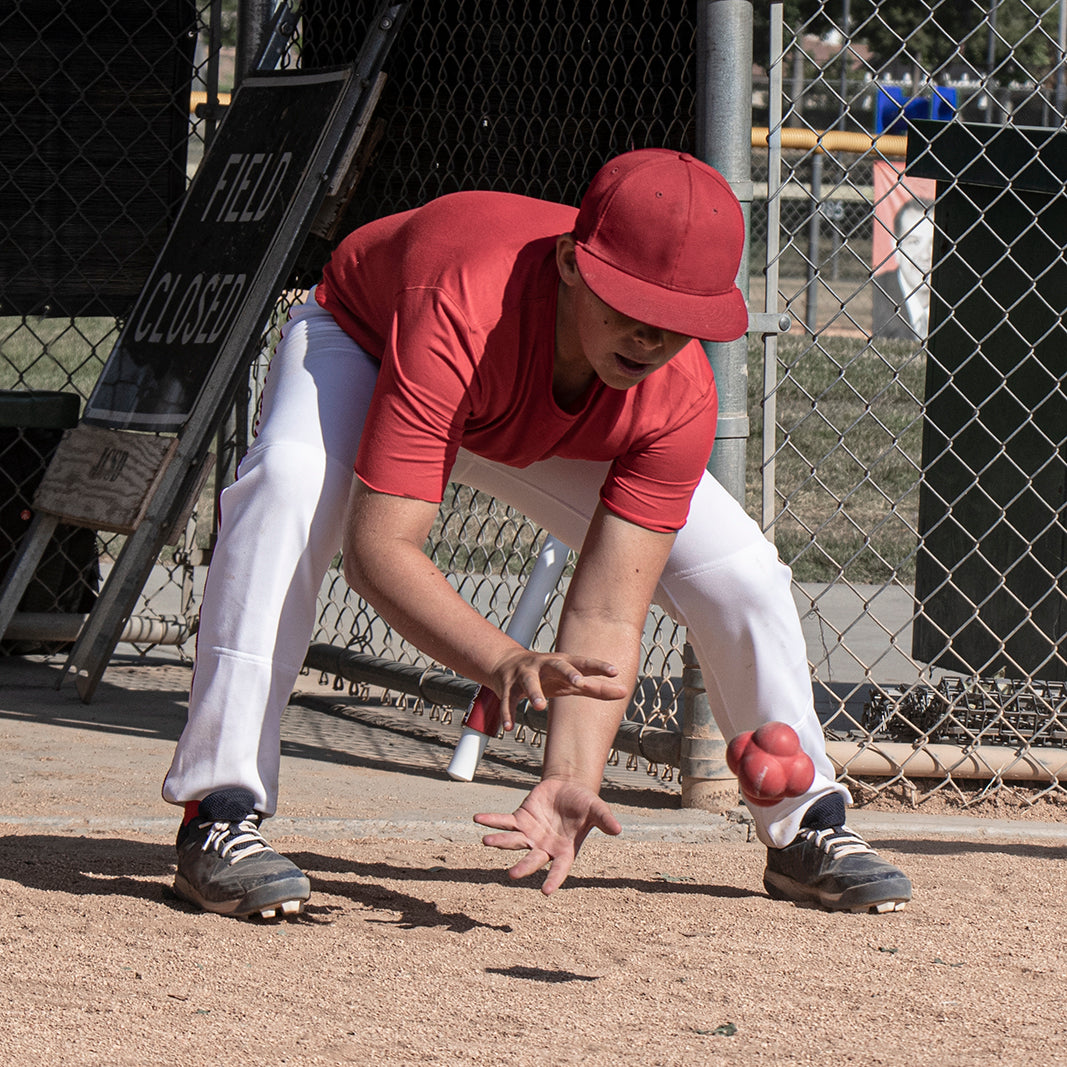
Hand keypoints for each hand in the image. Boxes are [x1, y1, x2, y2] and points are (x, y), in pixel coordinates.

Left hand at [473, 778, 621, 893]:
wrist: (569, 787)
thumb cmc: (585, 803)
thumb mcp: (597, 810)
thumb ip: (605, 820)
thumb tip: (618, 830)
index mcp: (564, 851)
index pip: (559, 870)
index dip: (553, 880)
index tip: (546, 891)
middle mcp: (544, 848)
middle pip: (531, 860)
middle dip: (522, 867)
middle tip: (511, 875)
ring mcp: (530, 835)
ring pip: (513, 841)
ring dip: (500, 841)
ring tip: (486, 841)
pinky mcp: (520, 819)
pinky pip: (503, 821)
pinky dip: (491, 820)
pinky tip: (477, 819)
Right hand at [491, 648, 626, 729]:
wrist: (507, 663)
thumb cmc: (547, 675)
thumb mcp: (570, 681)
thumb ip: (596, 688)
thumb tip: (624, 692)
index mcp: (562, 663)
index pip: (583, 663)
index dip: (599, 667)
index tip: (615, 672)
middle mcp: (544, 665)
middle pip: (557, 666)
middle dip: (567, 672)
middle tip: (578, 682)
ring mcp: (524, 675)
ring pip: (529, 683)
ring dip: (534, 693)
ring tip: (539, 707)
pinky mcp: (508, 687)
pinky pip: (507, 701)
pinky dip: (507, 714)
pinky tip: (509, 727)